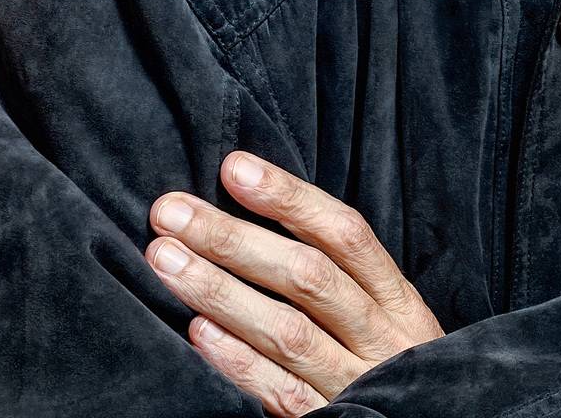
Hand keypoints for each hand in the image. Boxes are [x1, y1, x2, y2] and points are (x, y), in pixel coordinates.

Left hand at [145, 151, 444, 415]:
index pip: (344, 233)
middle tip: (170, 211)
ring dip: (220, 291)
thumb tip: (256, 206)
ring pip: (286, 332)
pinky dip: (238, 361)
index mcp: (395, 298)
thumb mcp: (385, 313)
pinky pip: (280, 393)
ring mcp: (356, 383)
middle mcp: (380, 336)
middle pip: (306, 276)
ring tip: (165, 258)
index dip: (289, 198)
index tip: (233, 168)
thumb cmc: (390, 363)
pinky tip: (196, 331)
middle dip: (233, 237)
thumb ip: (337, 272)